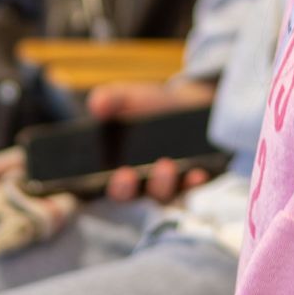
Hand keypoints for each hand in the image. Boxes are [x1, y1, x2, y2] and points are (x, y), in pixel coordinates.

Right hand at [87, 79, 218, 204]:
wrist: (184, 104)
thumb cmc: (147, 105)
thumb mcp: (126, 98)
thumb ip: (109, 100)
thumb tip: (97, 105)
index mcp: (114, 167)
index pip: (101, 186)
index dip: (99, 189)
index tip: (106, 176)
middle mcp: (137, 183)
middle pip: (128, 196)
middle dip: (126, 189)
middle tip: (127, 175)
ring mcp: (163, 186)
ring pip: (160, 195)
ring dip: (161, 185)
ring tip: (165, 165)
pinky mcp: (189, 183)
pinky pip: (189, 189)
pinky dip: (193, 183)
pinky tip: (197, 173)